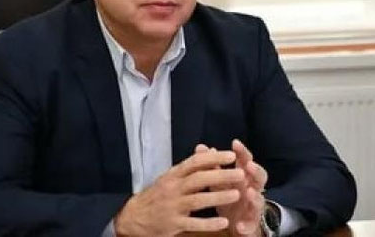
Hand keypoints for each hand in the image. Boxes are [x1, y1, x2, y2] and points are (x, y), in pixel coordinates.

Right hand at [113, 149, 244, 236]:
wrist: (133, 218)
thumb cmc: (156, 196)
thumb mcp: (169, 178)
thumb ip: (188, 168)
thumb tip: (208, 151)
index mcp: (173, 175)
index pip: (194, 162)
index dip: (213, 158)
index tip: (231, 155)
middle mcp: (172, 188)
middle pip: (199, 179)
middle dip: (221, 175)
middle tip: (240, 173)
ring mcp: (172, 207)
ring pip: (198, 200)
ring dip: (218, 197)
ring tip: (237, 194)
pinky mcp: (172, 224)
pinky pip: (193, 223)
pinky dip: (209, 223)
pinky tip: (223, 221)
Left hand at [196, 140, 267, 236]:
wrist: (237, 225)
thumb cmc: (230, 199)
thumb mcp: (221, 182)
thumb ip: (214, 166)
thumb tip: (202, 147)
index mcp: (244, 179)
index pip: (246, 161)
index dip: (243, 152)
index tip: (235, 143)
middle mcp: (252, 191)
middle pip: (260, 178)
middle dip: (256, 171)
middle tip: (248, 165)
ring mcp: (253, 208)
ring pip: (259, 201)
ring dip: (255, 196)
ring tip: (248, 192)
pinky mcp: (252, 225)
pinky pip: (251, 225)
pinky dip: (246, 225)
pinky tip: (239, 225)